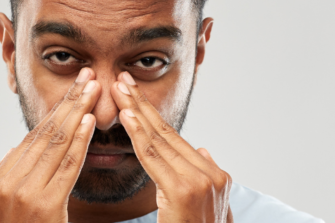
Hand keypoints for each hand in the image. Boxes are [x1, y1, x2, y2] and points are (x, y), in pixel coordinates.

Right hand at [0, 68, 100, 222]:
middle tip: (87, 76)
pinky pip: (65, 167)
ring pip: (55, 143)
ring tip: (94, 88)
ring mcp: (22, 192)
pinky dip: (78, 141)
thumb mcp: (0, 212)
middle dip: (68, 102)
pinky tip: (89, 121)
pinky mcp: (43, 205)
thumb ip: (9, 183)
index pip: (32, 140)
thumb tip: (16, 155)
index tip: (73, 90)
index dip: (55, 112)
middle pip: (43, 134)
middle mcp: (4, 182)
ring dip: (77, 111)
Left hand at [111, 72, 233, 222]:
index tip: (133, 96)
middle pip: (168, 135)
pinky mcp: (185, 191)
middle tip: (121, 80)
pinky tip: (127, 117)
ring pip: (160, 141)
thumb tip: (204, 150)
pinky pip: (156, 158)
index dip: (153, 116)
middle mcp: (213, 174)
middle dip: (142, 105)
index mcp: (216, 176)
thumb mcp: (205, 209)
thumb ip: (201, 180)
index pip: (176, 140)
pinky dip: (140, 135)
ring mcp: (202, 181)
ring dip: (137, 112)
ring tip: (118, 90)